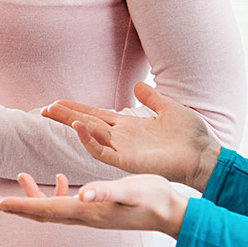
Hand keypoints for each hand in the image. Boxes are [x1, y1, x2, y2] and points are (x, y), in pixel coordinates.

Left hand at [0, 172, 187, 236]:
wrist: (172, 213)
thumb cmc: (154, 198)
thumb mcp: (130, 190)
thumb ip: (106, 192)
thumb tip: (83, 195)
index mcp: (87, 211)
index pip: (45, 210)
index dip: (19, 206)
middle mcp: (85, 217)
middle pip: (42, 214)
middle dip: (17, 207)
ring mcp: (91, 216)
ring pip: (52, 209)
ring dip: (34, 197)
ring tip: (21, 176)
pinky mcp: (98, 211)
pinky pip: (68, 205)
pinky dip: (56, 193)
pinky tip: (59, 178)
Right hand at [41, 81, 221, 190]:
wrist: (204, 154)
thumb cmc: (190, 135)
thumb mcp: (169, 108)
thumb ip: (152, 98)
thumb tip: (139, 85)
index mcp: (129, 126)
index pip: (96, 115)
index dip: (77, 108)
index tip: (57, 102)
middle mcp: (121, 137)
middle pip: (86, 123)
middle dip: (65, 115)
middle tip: (43, 109)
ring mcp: (122, 149)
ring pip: (89, 135)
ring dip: (70, 123)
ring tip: (51, 112)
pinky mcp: (127, 161)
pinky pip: (102, 151)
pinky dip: (89, 140)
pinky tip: (78, 126)